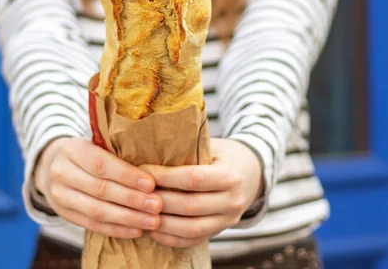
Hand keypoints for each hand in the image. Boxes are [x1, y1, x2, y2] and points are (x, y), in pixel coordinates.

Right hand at [34, 138, 162, 238]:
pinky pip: (92, 225)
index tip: (151, 184)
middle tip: (157, 205)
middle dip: (132, 199)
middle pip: (100, 189)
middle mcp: (61, 172)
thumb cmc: (88, 152)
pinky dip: (116, 229)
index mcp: (72, 149)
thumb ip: (117, 152)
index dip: (127, 175)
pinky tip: (136, 230)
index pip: (101, 164)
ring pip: (96, 211)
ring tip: (152, 221)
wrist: (54, 164)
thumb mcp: (97, 143)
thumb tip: (153, 168)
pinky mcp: (63, 214)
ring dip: (128, 218)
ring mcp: (59, 195)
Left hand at [141, 138, 263, 247]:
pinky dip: (171, 238)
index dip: (165, 176)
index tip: (142, 170)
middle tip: (136, 194)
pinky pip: (194, 241)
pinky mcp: (221, 231)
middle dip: (159, 201)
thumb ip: (186, 149)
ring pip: (192, 229)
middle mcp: (232, 200)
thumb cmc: (223, 154)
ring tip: (140, 214)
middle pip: (190, 206)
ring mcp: (228, 219)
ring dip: (163, 224)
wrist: (251, 172)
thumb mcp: (211, 146)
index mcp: (230, 175)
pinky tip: (153, 230)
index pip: (193, 178)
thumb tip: (146, 147)